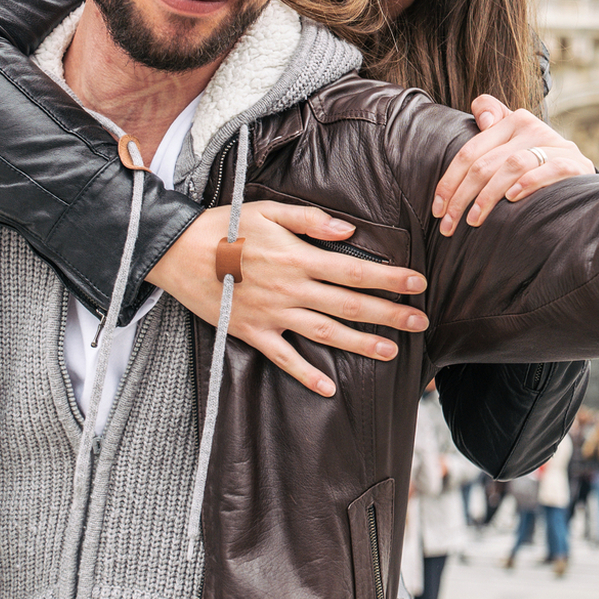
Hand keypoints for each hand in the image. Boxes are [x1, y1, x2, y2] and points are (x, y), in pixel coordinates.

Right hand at [145, 201, 427, 396]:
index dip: (390, 278)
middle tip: (422, 322)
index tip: (419, 283)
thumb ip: (310, 221)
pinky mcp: (251, 332)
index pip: (356, 270)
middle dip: (389, 314)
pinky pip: (284, 358)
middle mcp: (292, 289)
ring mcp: (272, 314)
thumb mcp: (268, 211)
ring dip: (361, 344)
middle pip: (350, 305)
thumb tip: (349, 231)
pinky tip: (329, 388)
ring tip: (391, 353)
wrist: (176, 253)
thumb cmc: (225, 226)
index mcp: (299, 258)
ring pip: (326, 333)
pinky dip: (306, 375)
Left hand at [430, 97, 594, 235]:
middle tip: (448, 225)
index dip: (449, 180)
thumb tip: (483, 119)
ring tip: (474, 221)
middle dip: (462, 197)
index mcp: (512, 121)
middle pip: (486, 162)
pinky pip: (549, 170)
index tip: (437, 209)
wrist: (583, 179)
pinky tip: (512, 200)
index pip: (471, 151)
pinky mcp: (575, 164)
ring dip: (488, 196)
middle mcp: (532, 128)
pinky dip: (529, 183)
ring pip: (512, 165)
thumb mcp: (513, 142)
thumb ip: (493, 121)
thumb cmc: (537, 164)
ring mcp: (556, 145)